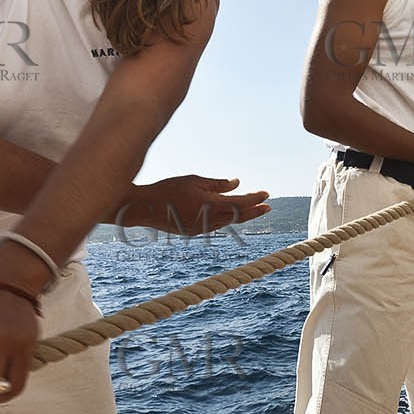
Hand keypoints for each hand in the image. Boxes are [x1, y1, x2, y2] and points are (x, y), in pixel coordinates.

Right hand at [118, 175, 270, 234]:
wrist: (144, 208)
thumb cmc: (168, 189)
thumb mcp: (194, 181)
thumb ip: (217, 184)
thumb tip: (237, 183)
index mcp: (209, 205)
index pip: (240, 203)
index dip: (255, 198)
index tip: (266, 193)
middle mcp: (207, 220)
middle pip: (238, 216)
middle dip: (255, 211)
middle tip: (269, 206)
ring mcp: (201, 229)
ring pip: (227, 222)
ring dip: (242, 215)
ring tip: (254, 208)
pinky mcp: (193, 233)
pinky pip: (215, 225)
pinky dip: (226, 219)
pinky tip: (230, 213)